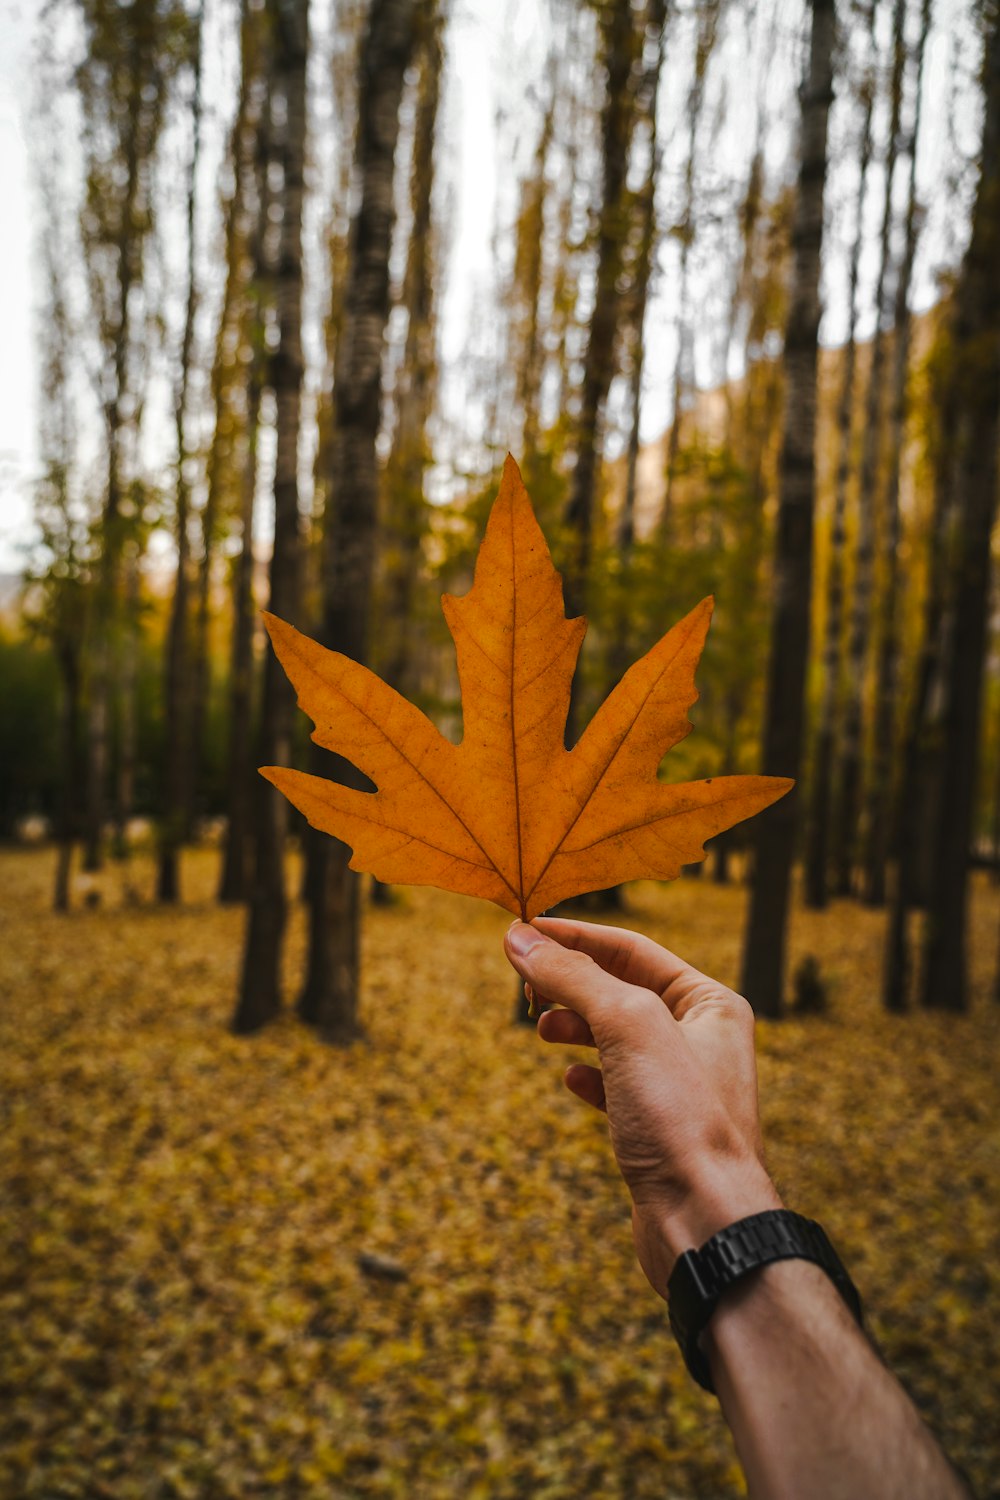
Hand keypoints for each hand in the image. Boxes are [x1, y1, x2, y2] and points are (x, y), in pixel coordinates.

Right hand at [504, 916, 780, 1295]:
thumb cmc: (681, 1119)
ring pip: (613, 1037)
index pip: (632, 949)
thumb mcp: (626, 1026)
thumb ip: (573, 977)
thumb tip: (520, 939)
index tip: (522, 930)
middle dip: (570, 982)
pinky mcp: (658, 1129)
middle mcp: (702, 1039)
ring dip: (573, 1025)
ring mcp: (679, 1087)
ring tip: (540, 1028)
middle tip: (524, 986)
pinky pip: (616, 1085)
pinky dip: (588, 1075)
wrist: (705, 1223)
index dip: (574, 937)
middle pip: (620, 989)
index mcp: (710, 1003)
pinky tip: (570, 1079)